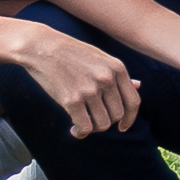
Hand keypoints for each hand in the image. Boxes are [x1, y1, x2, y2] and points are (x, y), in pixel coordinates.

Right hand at [12, 25, 141, 138]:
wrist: (42, 47)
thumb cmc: (71, 52)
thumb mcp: (101, 58)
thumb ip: (118, 74)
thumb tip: (138, 86)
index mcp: (117, 68)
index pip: (133, 102)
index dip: (130, 118)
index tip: (123, 127)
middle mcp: (107, 79)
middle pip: (117, 115)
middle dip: (105, 121)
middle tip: (92, 119)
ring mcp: (90, 90)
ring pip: (102, 124)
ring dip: (92, 128)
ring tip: (82, 123)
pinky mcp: (71, 100)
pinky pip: (85, 127)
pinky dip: (80, 133)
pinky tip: (74, 129)